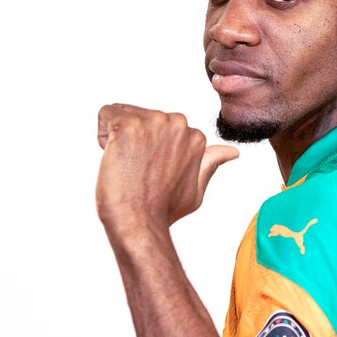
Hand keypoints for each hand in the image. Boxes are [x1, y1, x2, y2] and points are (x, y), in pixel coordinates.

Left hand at [96, 104, 238, 237]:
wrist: (138, 222)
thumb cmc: (163, 209)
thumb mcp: (196, 187)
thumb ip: (210, 163)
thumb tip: (233, 152)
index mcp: (195, 136)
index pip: (161, 127)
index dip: (150, 149)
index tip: (151, 171)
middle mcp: (177, 123)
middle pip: (143, 116)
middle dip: (135, 140)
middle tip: (138, 170)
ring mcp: (153, 122)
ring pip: (124, 114)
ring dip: (119, 138)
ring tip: (127, 165)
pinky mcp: (128, 125)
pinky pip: (106, 114)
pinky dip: (103, 135)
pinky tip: (113, 157)